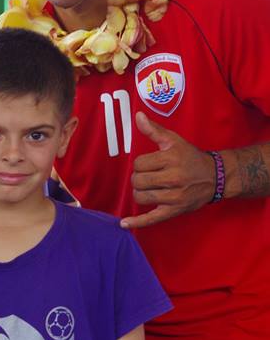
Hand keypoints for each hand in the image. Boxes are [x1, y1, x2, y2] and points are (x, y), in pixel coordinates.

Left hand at [120, 112, 215, 229]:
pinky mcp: (174, 211)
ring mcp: (174, 197)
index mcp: (171, 159)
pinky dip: (136, 222)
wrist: (215, 177)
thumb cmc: (190, 157)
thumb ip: (154, 130)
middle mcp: (173, 178)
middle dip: (138, 178)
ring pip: (140, 197)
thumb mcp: (174, 141)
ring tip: (148, 188)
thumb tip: (138, 115)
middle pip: (137, 181)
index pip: (139, 164)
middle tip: (148, 176)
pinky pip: (151, 219)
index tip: (150, 164)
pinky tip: (124, 224)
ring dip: (140, 192)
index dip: (141, 164)